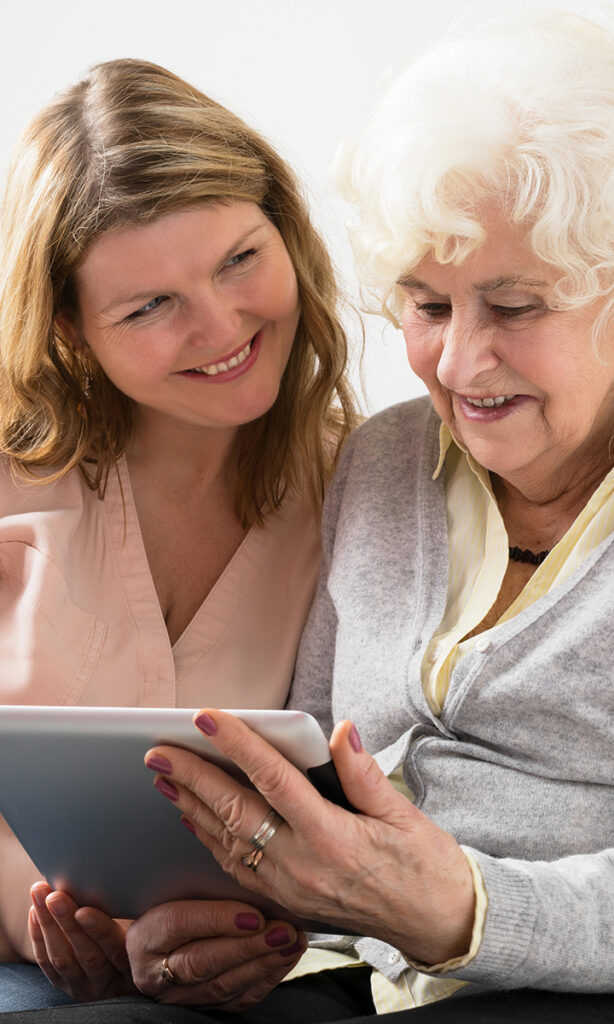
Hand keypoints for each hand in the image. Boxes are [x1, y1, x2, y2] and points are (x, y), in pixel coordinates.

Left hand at [29, 882, 136, 1000]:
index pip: (117, 950)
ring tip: (40, 896)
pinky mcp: (67, 986)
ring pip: (63, 960)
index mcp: (134, 969)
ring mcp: (86, 987)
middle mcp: (109, 983)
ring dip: (48, 925)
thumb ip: (141, 915)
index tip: (84, 910)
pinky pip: (48, 966)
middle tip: (55, 897)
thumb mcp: (146, 929)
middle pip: (87, 955)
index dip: (100, 931)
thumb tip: (130, 881)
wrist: (131, 969)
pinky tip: (35, 912)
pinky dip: (39, 938)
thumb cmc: (143, 936)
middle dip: (68, 924)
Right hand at [126, 899, 305, 1008]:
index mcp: (144, 936)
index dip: (217, 919)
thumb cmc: (165, 907)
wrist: (153, 947)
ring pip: (223, 984)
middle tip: (283, 931)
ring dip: (263, 963)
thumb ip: (196, 885)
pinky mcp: (202, 1007)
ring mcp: (179, 994)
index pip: (178, 924)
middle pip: (203, 960)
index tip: (253, 914)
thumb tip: (241, 869)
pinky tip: (285, 959)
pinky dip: (265, 979)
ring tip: (291, 942)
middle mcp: (156, 971)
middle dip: (248, 946)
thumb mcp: (169, 892)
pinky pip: (236, 999)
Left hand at [146, 711, 475, 965]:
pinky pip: (239, 869)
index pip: (272, 780)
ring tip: (164, 779)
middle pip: (236, 812)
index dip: (237, 745)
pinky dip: (212, 840)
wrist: (437, 923)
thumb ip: (363, 773)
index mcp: (331, 836)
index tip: (207, 718)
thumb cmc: (425, 864)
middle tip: (159, 750)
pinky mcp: (288, 901)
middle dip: (193, 778)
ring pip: (229, 842)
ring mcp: (290, 888)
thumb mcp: (403, 812)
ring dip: (192, 808)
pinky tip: (195, 821)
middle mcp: (303, 865)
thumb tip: (340, 731)